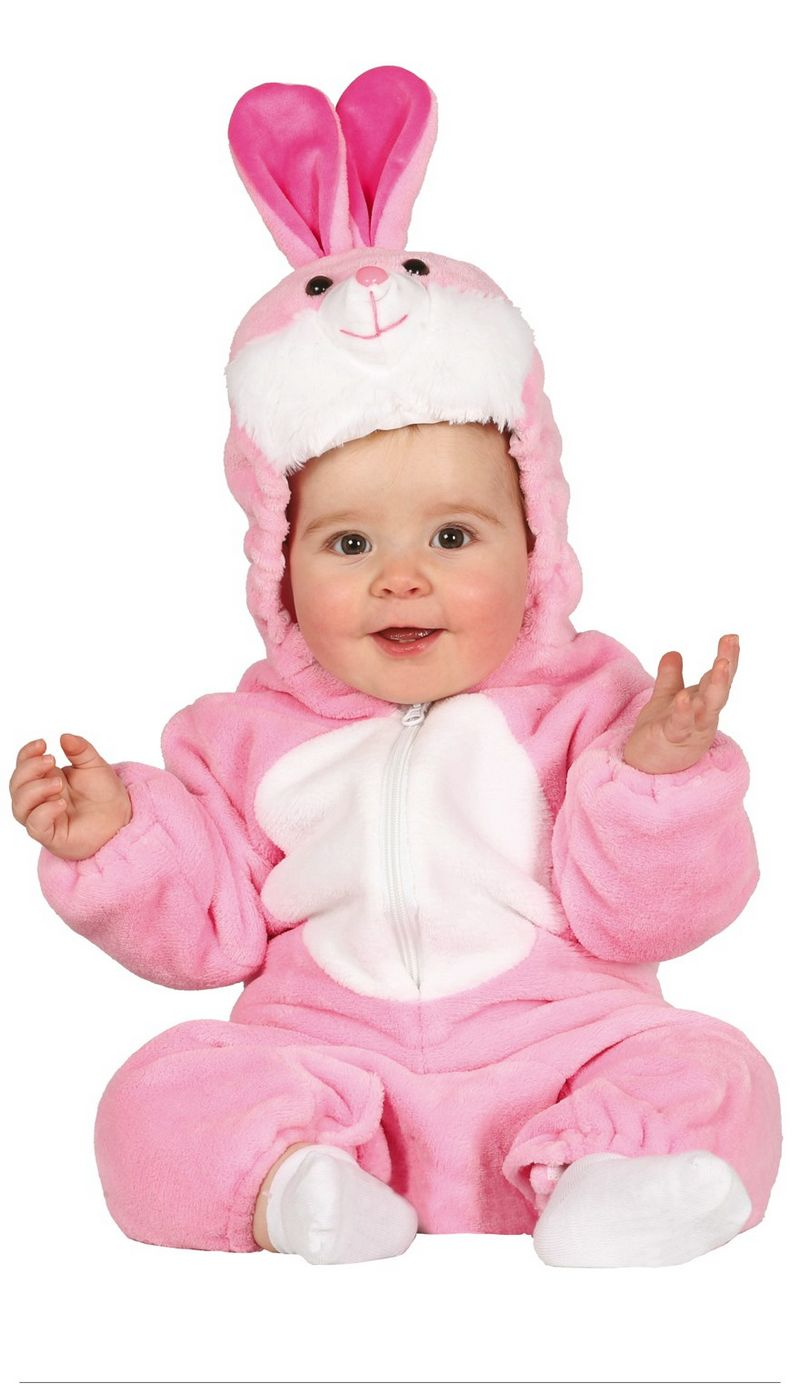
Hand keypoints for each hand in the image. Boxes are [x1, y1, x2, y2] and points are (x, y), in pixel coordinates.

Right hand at [10, 733, 131, 859]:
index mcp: (46, 779)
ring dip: (34, 790)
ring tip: (58, 783)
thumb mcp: (95, 765)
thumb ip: (80, 750)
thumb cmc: (104, 794)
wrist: (121, 818)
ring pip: (20, 805)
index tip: (43, 743)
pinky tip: (61, 803)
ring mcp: (44, 817)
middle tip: (51, 760)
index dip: (27, 754)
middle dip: (29, 769)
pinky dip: (44, 812)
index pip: (23, 765)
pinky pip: (35, 825)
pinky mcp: (51, 835)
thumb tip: (64, 736)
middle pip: (17, 784)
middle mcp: (40, 798)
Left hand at [621, 634, 739, 773]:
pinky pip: (680, 725)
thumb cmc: (660, 734)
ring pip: (708, 708)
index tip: (732, 637)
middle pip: (719, 690)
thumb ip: (670, 678)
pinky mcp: (672, 740)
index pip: (716, 679)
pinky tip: (684, 697)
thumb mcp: (665, 700)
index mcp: (701, 704)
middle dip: (726, 667)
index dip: (726, 659)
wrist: (646, 767)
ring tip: (721, 665)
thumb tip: (674, 652)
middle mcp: (702, 716)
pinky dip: (684, 712)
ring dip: (716, 687)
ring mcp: (691, 729)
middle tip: (732, 643)